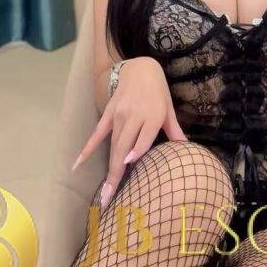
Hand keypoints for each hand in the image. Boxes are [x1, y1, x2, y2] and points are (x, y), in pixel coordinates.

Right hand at [71, 56, 187, 209]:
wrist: (140, 68)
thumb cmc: (158, 92)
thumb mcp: (169, 109)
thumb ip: (175, 131)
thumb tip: (189, 150)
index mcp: (152, 115)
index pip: (144, 137)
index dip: (136, 149)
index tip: (128, 164)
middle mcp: (134, 115)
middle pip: (124, 147)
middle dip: (117, 173)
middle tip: (110, 197)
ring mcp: (119, 114)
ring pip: (113, 144)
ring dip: (108, 169)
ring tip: (104, 192)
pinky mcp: (109, 113)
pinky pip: (98, 133)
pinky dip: (88, 148)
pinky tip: (77, 163)